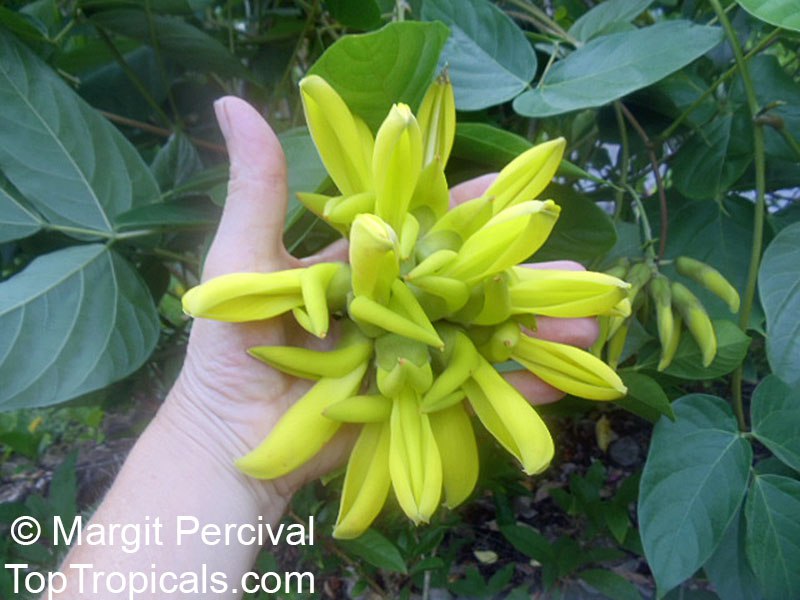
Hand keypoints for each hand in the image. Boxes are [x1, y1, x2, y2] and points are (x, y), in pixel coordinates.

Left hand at [165, 97, 597, 509]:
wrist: (232, 436)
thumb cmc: (230, 345)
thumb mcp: (242, 261)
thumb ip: (257, 191)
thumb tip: (232, 104)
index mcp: (367, 269)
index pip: (425, 233)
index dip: (466, 215)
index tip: (510, 194)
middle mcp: (397, 308)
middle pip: (468, 287)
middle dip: (523, 279)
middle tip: (577, 272)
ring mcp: (412, 357)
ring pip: (482, 337)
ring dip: (537, 332)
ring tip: (591, 325)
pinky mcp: (417, 403)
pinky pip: (472, 395)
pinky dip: (517, 390)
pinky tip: (565, 379)